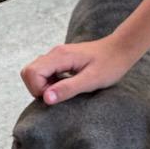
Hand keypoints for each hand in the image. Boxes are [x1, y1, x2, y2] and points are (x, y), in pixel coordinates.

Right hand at [20, 34, 134, 103]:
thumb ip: (68, 89)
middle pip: (28, 72)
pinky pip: (45, 72)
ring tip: (64, 90)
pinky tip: (67, 85)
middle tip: (58, 95)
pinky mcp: (61, 60)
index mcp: (60, 56)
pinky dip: (50, 82)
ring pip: (35, 72)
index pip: (31, 73)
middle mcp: (55, 53)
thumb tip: (46, 99)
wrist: (121, 50)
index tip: (56, 96)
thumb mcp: (91, 81)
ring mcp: (57, 56)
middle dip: (37, 88)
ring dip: (44, 86)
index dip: (38, 89)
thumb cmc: (110, 65)